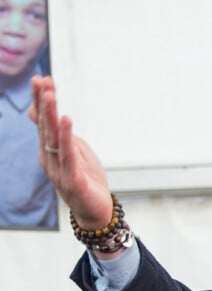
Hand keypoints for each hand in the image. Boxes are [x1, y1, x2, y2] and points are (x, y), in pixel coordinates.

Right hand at [29, 76, 112, 229]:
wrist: (95, 212)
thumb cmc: (85, 179)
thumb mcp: (72, 151)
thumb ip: (58, 132)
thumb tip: (38, 111)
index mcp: (50, 150)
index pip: (43, 121)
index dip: (41, 100)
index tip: (42, 78)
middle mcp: (50, 158)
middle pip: (45, 126)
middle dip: (42, 102)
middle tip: (40, 80)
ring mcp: (59, 169)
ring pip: (53, 137)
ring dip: (50, 114)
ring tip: (49, 94)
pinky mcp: (72, 179)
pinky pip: (68, 154)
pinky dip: (67, 136)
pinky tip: (67, 119)